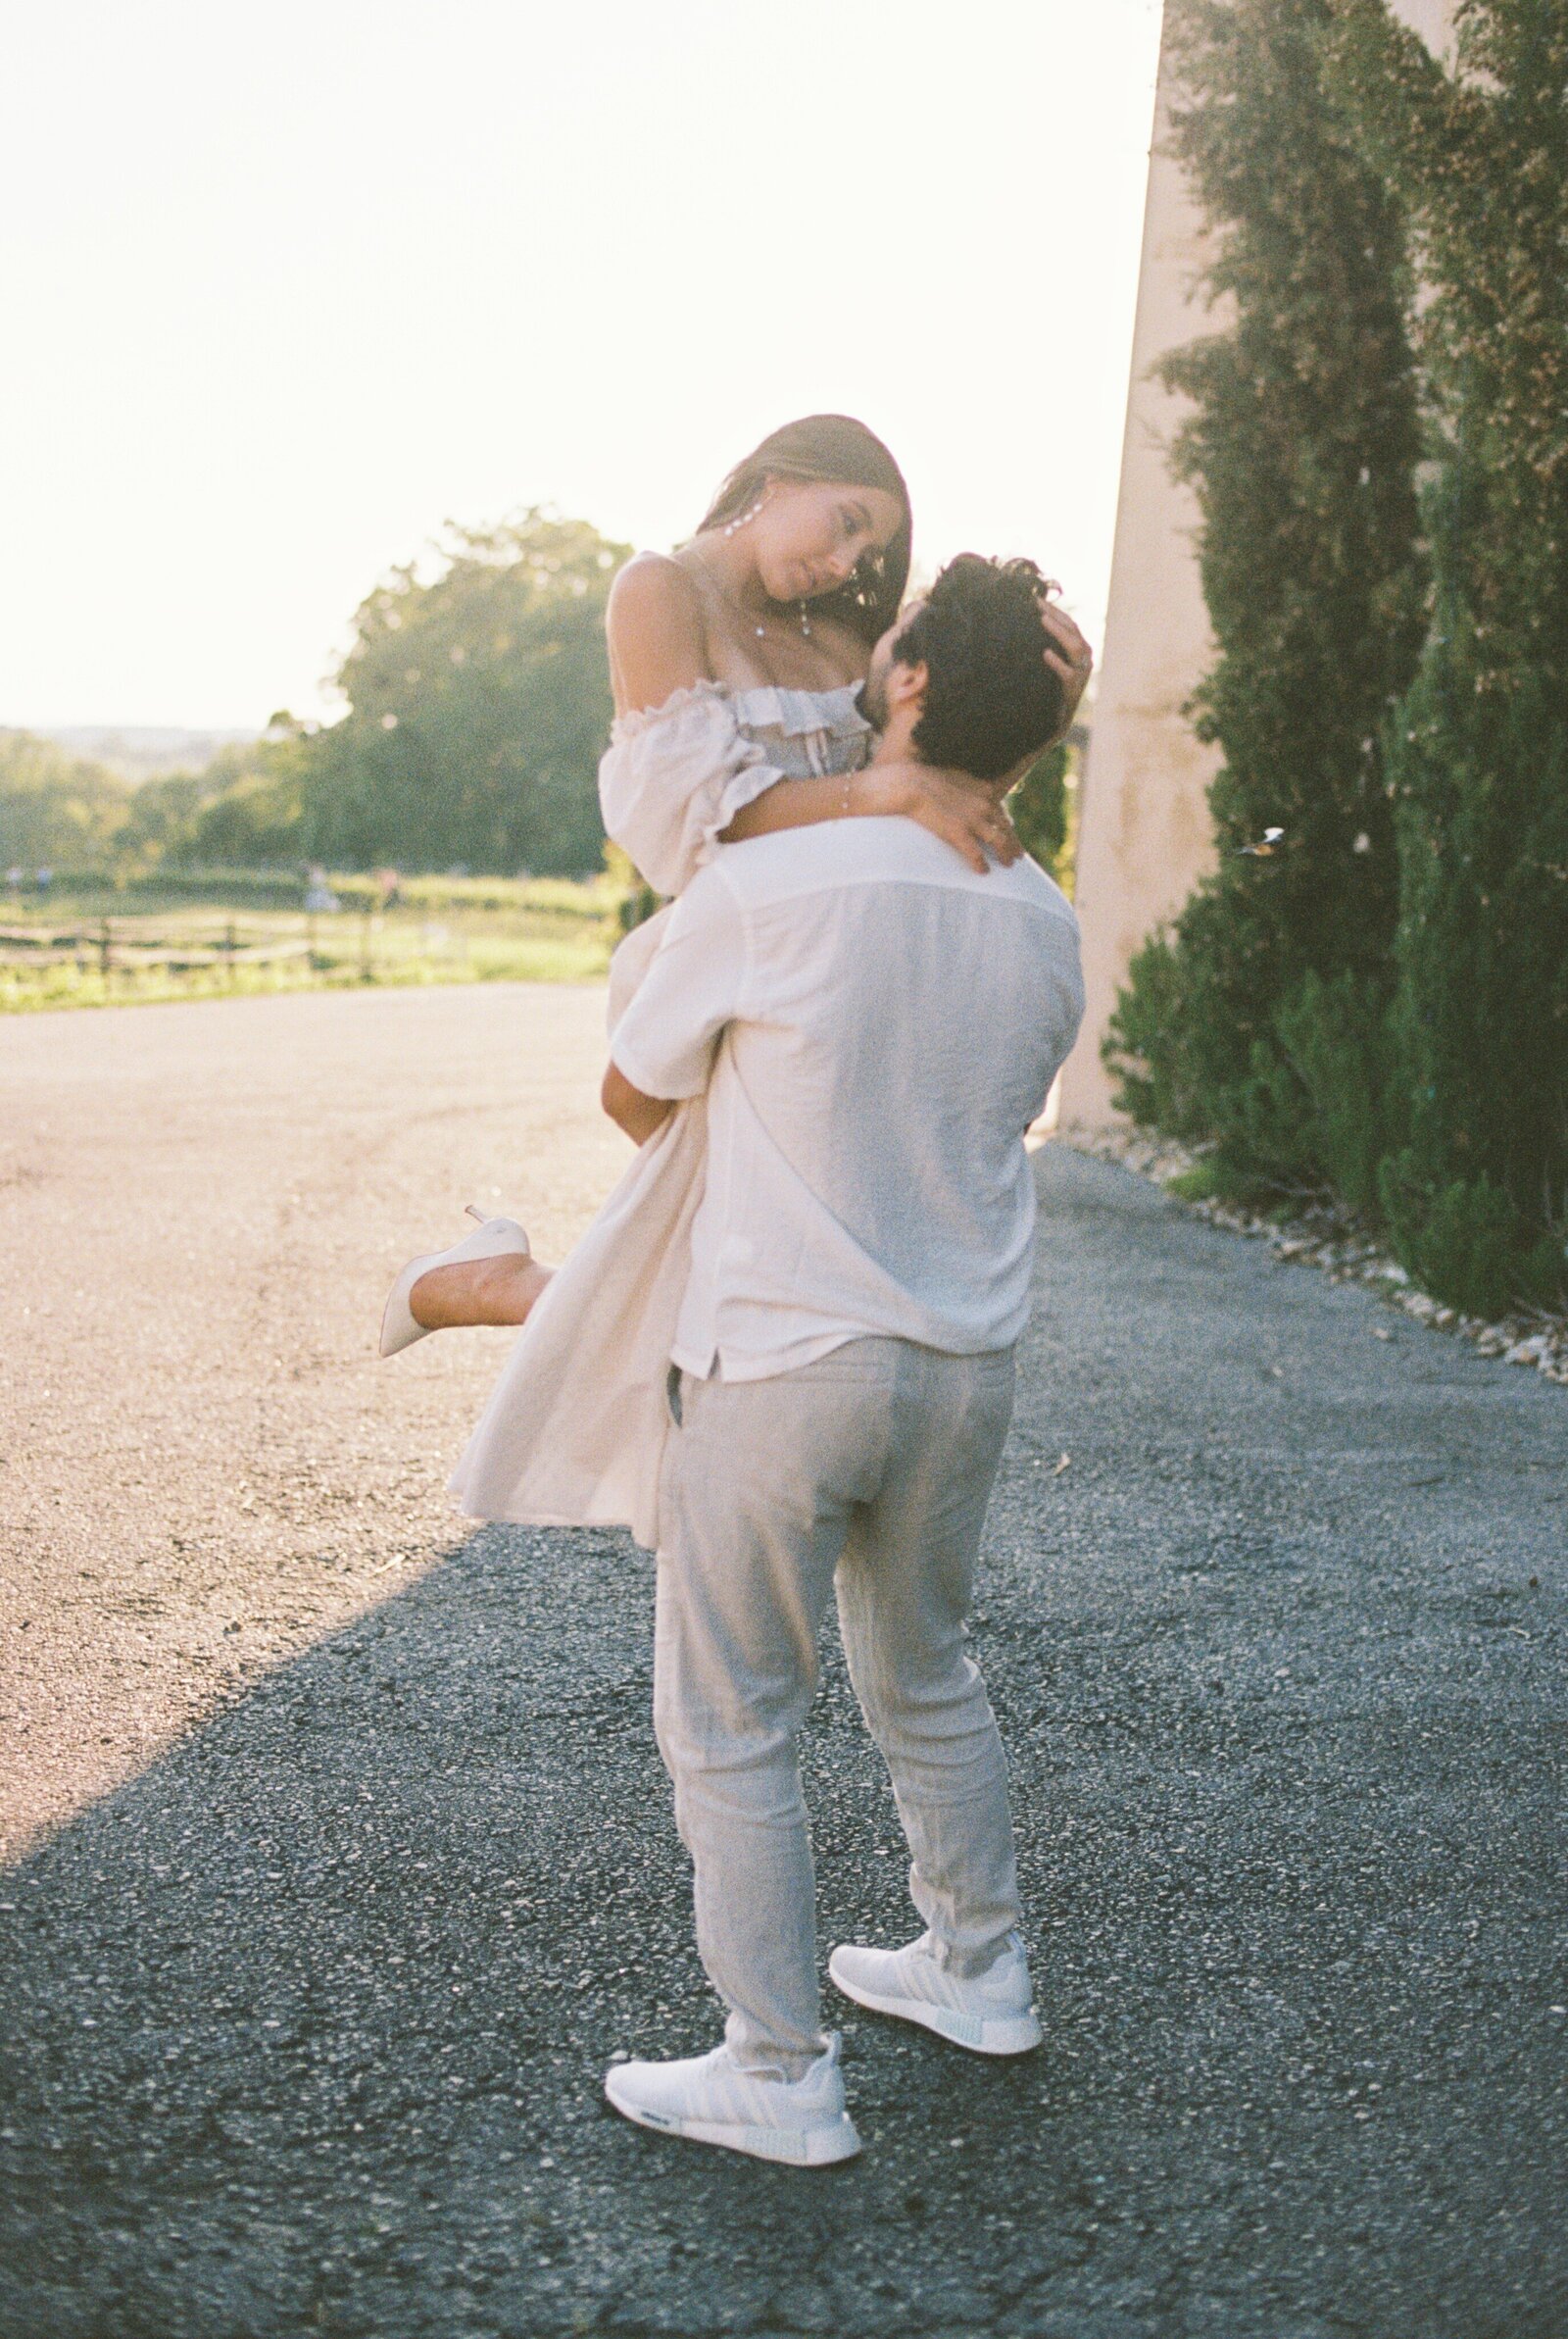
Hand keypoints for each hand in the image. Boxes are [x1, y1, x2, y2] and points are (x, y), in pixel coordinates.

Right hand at [864, 760, 1021, 874]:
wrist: (909, 783)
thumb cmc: (922, 779)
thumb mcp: (950, 777)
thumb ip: (962, 786)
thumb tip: (965, 793)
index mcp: (982, 790)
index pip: (1001, 811)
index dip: (1007, 824)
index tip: (1010, 831)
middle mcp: (983, 804)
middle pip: (1005, 827)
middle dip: (1013, 842)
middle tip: (1018, 856)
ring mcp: (973, 819)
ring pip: (998, 841)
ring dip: (1005, 854)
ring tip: (1008, 865)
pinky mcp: (959, 833)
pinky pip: (976, 854)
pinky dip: (981, 864)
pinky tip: (983, 872)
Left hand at [1040, 595, 1093, 734]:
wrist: (1053, 721)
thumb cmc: (1049, 688)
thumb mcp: (1049, 663)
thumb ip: (1046, 644)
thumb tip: (1028, 623)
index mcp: (1080, 649)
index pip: (1069, 623)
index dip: (1055, 610)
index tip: (1036, 599)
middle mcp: (1085, 658)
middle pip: (1073, 629)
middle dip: (1056, 614)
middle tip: (1037, 605)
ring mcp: (1082, 674)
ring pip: (1075, 647)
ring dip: (1059, 632)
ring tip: (1042, 621)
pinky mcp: (1074, 689)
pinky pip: (1068, 673)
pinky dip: (1057, 662)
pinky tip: (1045, 653)